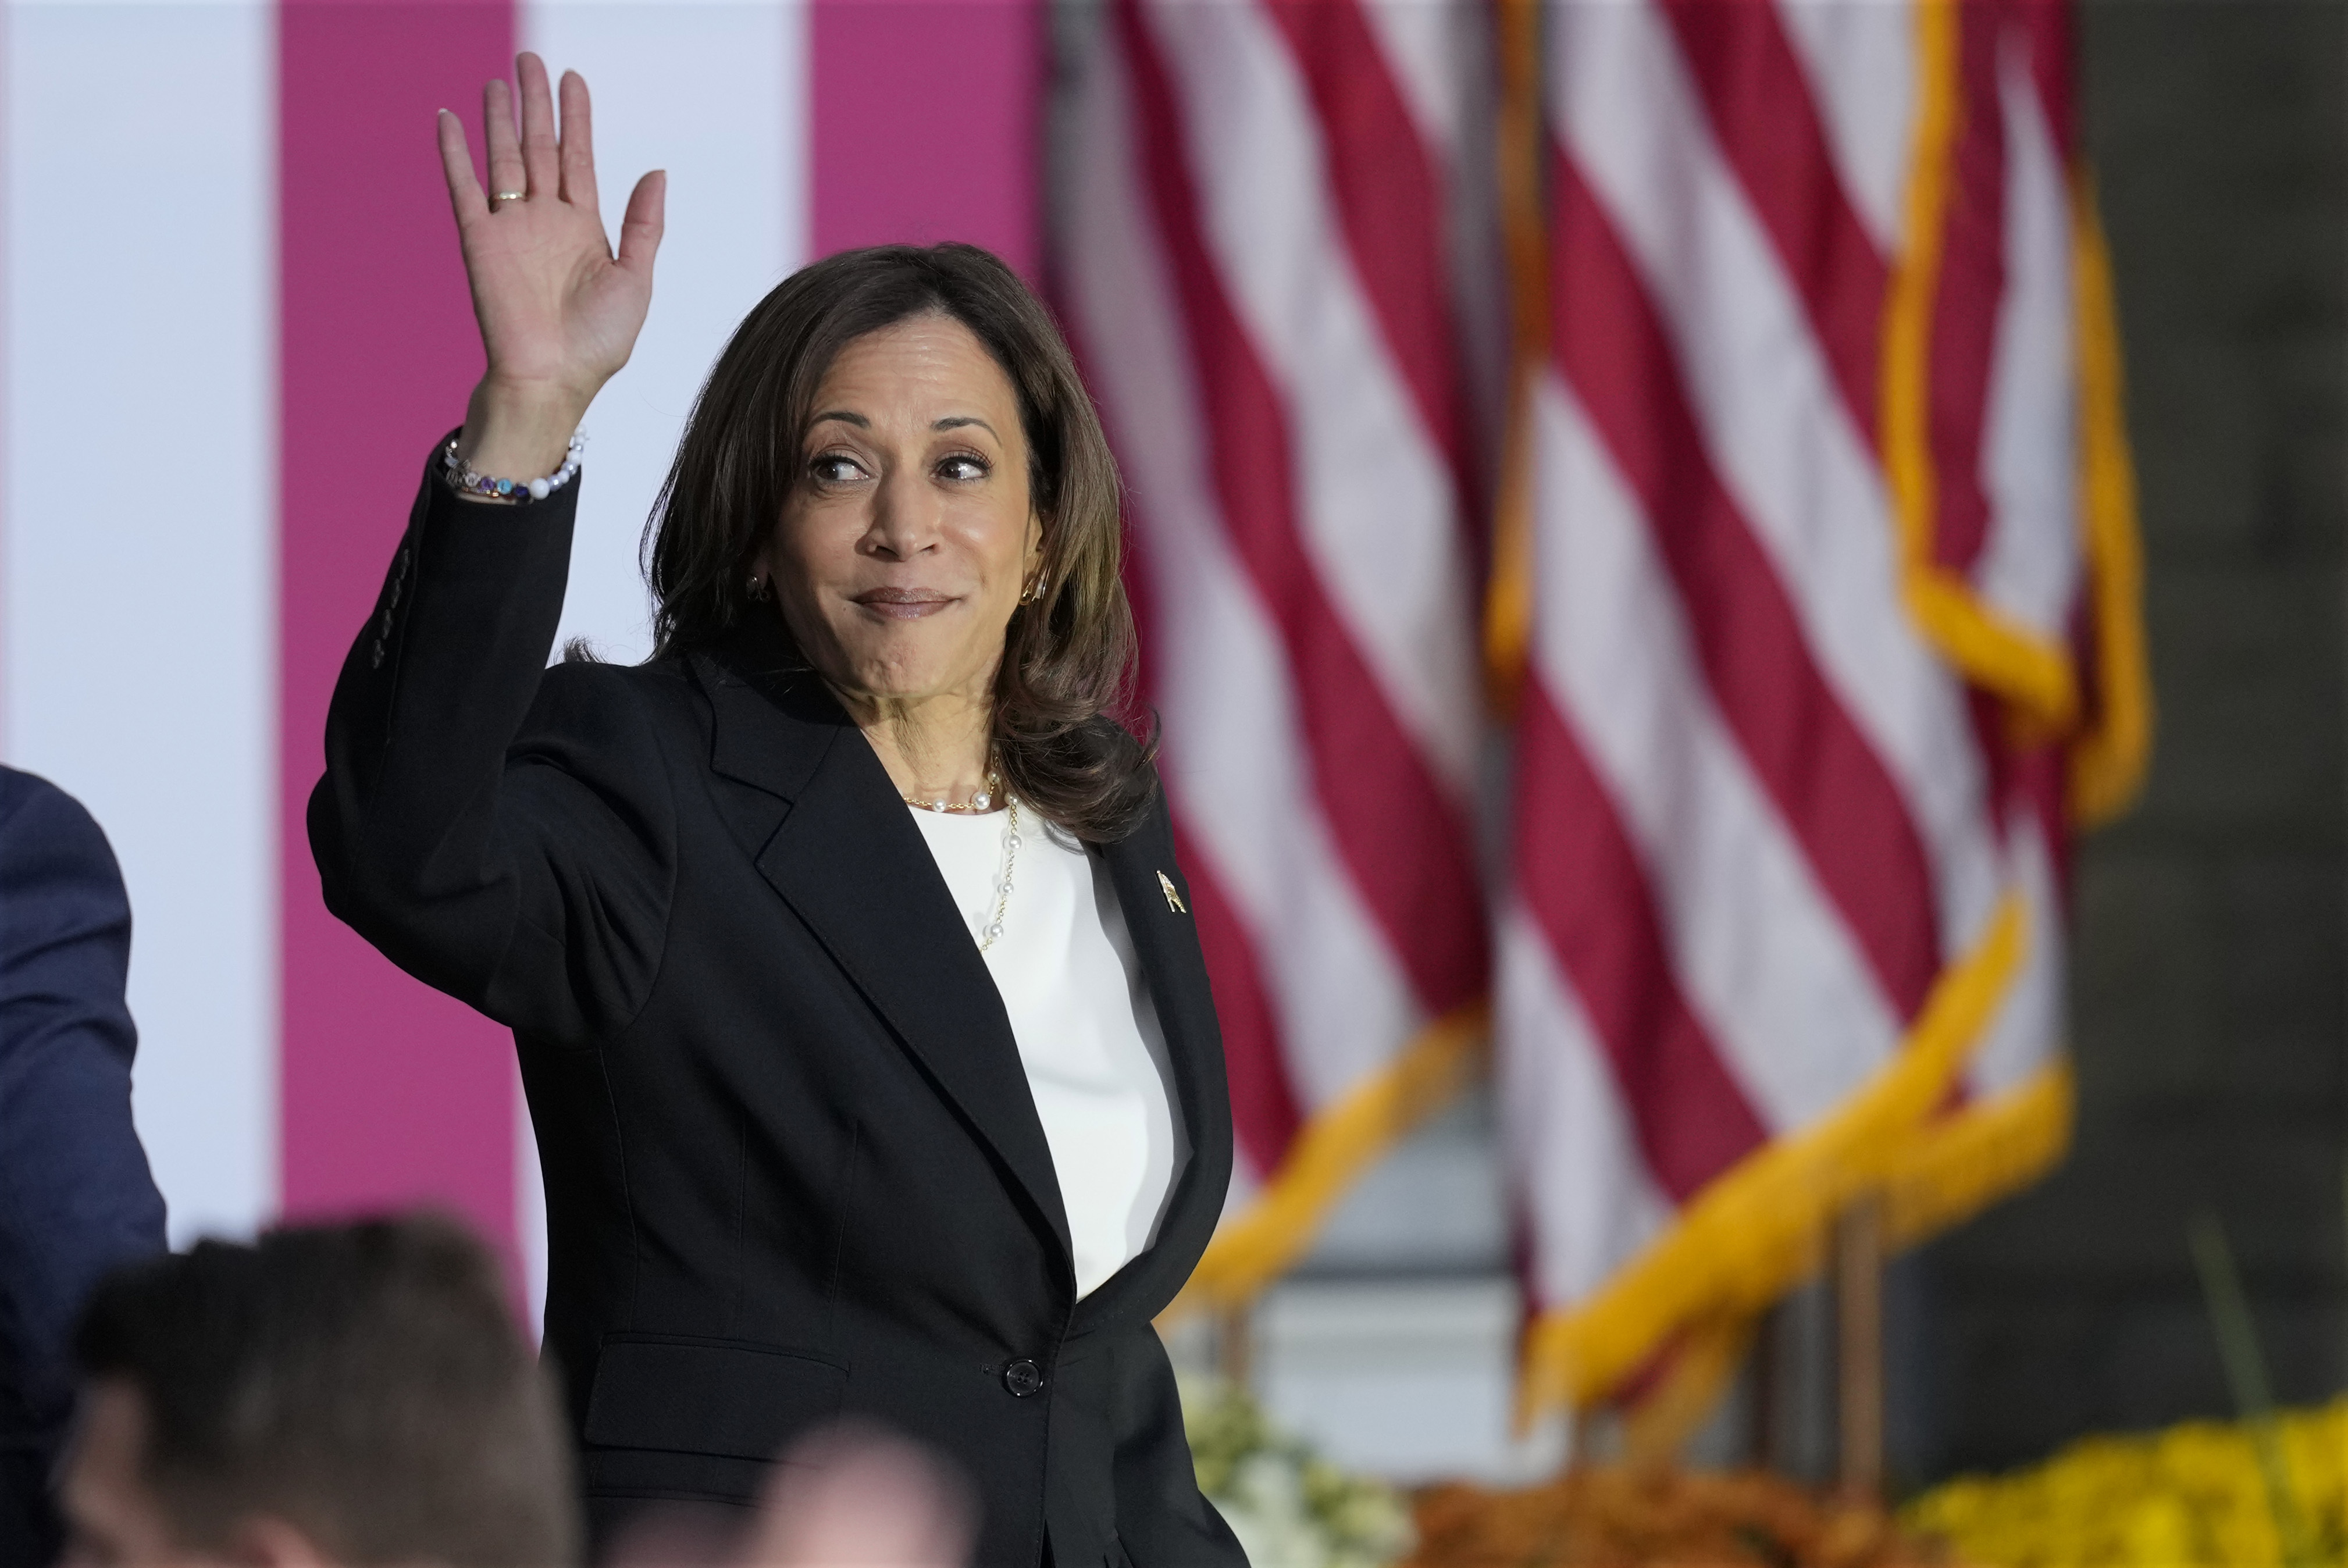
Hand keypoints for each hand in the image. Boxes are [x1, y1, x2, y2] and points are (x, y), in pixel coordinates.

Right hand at [437, 54, 663, 479]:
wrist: (552, 380)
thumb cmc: (597, 344)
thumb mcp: (636, 280)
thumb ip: (644, 224)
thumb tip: (657, 170)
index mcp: (584, 229)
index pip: (578, 158)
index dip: (576, 118)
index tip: (573, 78)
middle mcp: (545, 221)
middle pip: (540, 146)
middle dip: (536, 103)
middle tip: (531, 59)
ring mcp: (510, 228)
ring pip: (503, 157)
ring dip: (500, 118)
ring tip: (498, 80)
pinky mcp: (478, 240)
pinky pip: (464, 187)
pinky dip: (455, 153)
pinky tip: (449, 119)